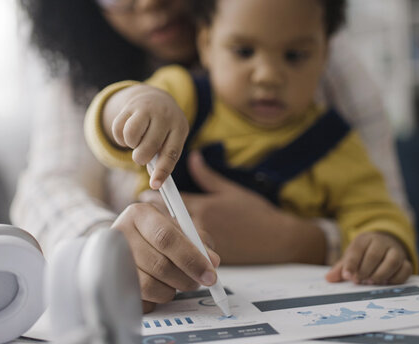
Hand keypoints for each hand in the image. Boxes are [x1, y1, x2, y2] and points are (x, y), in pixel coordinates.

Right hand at [108, 85, 188, 188]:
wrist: (155, 99)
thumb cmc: (164, 130)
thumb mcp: (169, 140)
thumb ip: (162, 158)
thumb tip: (154, 181)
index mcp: (179, 127)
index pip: (171, 153)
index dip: (162, 171)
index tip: (155, 185)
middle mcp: (165, 116)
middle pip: (148, 147)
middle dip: (141, 158)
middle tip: (142, 156)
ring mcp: (147, 109)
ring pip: (131, 136)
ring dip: (131, 145)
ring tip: (136, 142)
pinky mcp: (130, 106)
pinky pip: (118, 129)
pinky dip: (120, 138)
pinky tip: (128, 135)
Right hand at [110, 202, 219, 312]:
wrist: (124, 243)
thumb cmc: (155, 234)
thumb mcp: (176, 228)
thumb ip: (197, 240)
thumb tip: (212, 261)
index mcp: (140, 214)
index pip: (166, 237)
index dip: (192, 258)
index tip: (210, 274)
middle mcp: (121, 234)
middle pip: (160, 264)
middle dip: (187, 278)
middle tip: (200, 281)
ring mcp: (112, 260)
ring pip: (151, 285)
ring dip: (172, 289)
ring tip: (177, 281)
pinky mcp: (111, 282)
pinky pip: (142, 299)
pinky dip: (158, 297)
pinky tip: (161, 286)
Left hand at [140, 151, 326, 264]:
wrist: (277, 240)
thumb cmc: (256, 213)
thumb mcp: (231, 191)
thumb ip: (207, 177)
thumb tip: (193, 158)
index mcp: (203, 207)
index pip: (169, 201)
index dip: (153, 198)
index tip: (143, 196)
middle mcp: (199, 226)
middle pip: (166, 222)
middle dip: (153, 217)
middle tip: (141, 213)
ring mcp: (202, 245)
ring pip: (175, 239)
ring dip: (163, 233)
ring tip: (151, 229)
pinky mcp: (208, 260)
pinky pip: (187, 253)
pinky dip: (178, 248)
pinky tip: (169, 247)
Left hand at [325, 232, 411, 284]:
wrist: (384, 246)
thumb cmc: (363, 255)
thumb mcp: (351, 258)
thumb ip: (340, 268)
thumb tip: (329, 278)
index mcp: (364, 239)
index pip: (357, 249)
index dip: (351, 263)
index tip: (347, 276)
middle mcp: (381, 242)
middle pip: (374, 255)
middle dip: (365, 270)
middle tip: (359, 281)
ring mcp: (395, 251)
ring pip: (392, 261)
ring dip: (381, 274)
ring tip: (371, 282)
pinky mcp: (405, 261)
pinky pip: (405, 269)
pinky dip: (396, 278)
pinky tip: (385, 283)